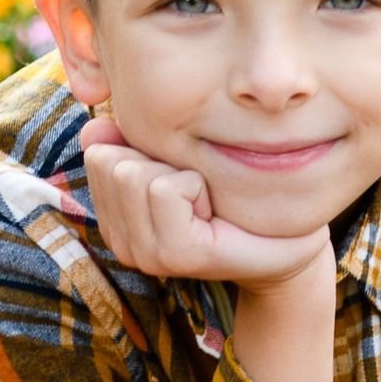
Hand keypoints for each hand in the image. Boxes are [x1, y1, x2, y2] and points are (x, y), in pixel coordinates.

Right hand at [78, 117, 328, 287]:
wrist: (286, 246)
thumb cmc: (233, 200)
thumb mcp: (174, 163)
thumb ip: (131, 145)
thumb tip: (94, 126)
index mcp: (114, 220)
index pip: (96, 153)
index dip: (143, 151)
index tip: (177, 180)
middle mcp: (121, 243)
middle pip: (108, 160)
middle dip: (157, 160)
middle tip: (194, 192)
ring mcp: (145, 253)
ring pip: (133, 172)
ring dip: (178, 174)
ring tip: (203, 203)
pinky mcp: (176, 255)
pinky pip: (167, 187)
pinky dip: (196, 186)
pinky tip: (213, 212)